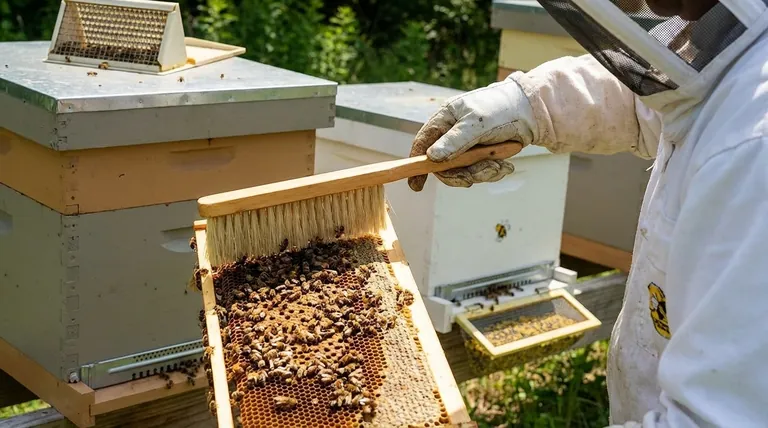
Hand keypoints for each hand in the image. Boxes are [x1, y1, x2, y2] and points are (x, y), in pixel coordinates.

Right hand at [407, 78, 536, 191]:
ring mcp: (466, 146)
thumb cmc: (501, 109)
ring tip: (499, 166)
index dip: (416, 164)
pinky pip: (478, 172)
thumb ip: (454, 141)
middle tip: (471, 180)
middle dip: (459, 174)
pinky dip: (492, 172)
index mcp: (445, 119)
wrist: (531, 112)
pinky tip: (505, 165)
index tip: (416, 185)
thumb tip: (431, 158)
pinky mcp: (481, 155)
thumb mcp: (476, 125)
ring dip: (481, 173)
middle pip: (443, 165)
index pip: (422, 143)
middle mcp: (452, 134)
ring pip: (462, 172)